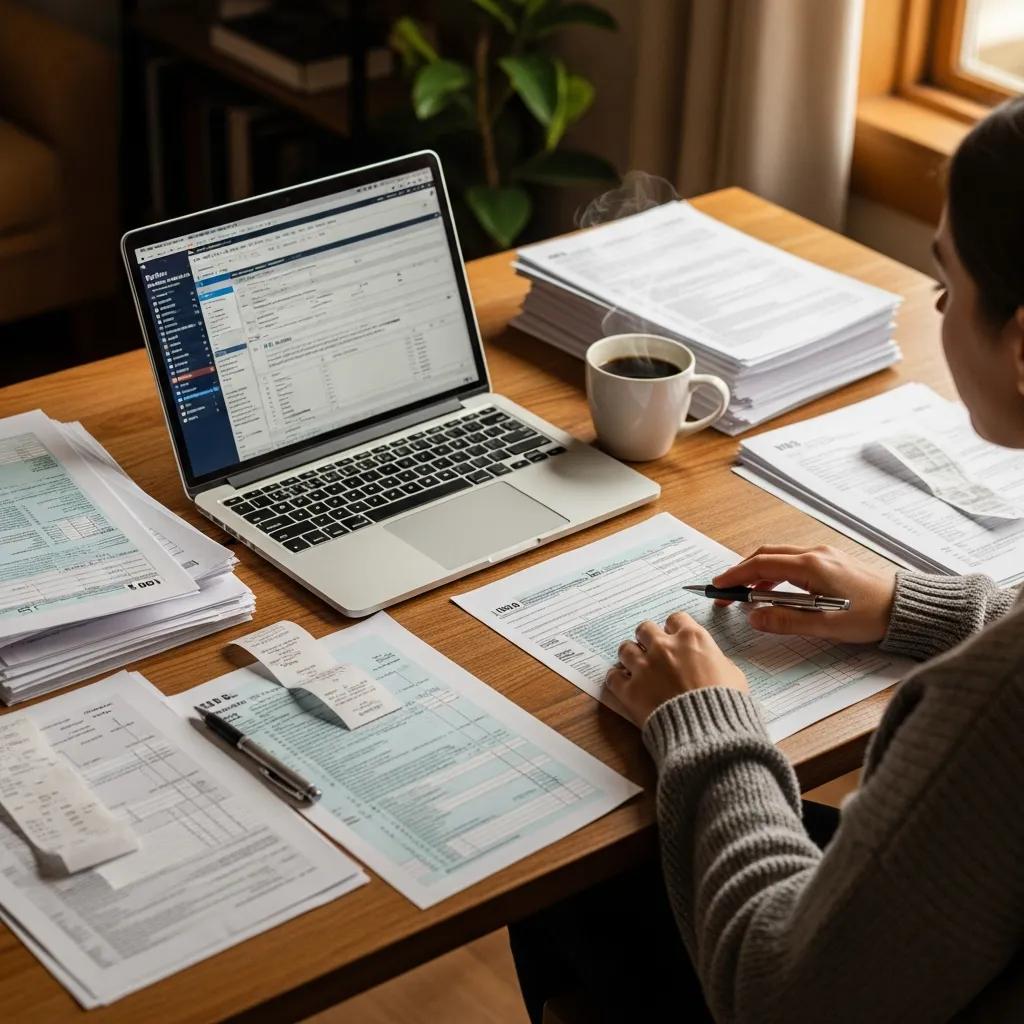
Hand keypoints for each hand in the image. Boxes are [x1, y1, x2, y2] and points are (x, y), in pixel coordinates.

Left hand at [605, 613, 747, 727]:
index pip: (676, 618)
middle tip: (652, 651)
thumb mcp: (733, 674)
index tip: (674, 637)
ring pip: (625, 648)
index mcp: (692, 639)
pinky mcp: (630, 690)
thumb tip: (710, 661)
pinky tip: (622, 685)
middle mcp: (664, 647)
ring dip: (630, 656)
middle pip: (645, 628)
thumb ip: (716, 660)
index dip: (674, 628)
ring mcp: (644, 667)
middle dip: (648, 638)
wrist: (709, 732)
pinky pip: (612, 677)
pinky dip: (616, 680)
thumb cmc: (725, 704)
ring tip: (635, 667)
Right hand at [712, 544, 896, 643]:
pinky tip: (774, 590)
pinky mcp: (831, 561)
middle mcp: (815, 554)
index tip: (718, 586)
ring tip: (747, 594)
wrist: (906, 607)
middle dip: (742, 571)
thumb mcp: (825, 625)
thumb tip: (755, 617)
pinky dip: (776, 572)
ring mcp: (824, 555)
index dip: (735, 575)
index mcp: (811, 566)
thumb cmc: (871, 615)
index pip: (761, 564)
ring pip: (779, 556)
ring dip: (758, 571)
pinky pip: (793, 561)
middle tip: (727, 591)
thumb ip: (786, 621)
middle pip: (766, 555)